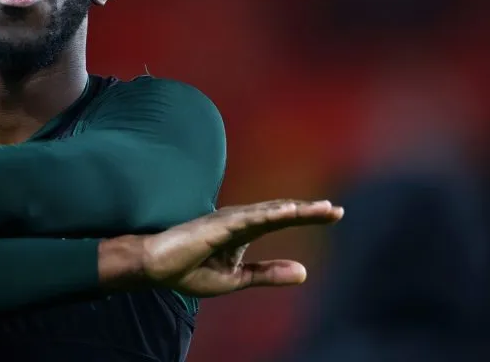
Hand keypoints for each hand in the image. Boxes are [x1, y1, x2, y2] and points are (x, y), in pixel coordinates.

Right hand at [102, 199, 343, 296]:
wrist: (153, 267)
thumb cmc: (187, 270)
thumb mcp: (235, 278)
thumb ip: (267, 274)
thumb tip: (304, 272)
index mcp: (242, 231)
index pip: (279, 220)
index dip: (306, 216)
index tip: (334, 213)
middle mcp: (237, 220)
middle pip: (279, 211)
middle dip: (308, 210)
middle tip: (336, 210)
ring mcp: (228, 220)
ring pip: (269, 212)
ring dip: (296, 210)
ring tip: (323, 210)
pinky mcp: (217, 225)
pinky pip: (250, 218)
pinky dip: (271, 214)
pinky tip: (290, 212)